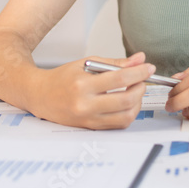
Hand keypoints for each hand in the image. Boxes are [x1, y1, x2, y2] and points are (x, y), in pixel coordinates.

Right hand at [32, 52, 154, 129]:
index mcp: (82, 84)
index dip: (139, 72)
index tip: (148, 67)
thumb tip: (139, 59)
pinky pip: (117, 124)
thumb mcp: (87, 63)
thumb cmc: (62, 78)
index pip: (120, 78)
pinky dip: (128, 113)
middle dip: (141, 87)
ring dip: (137, 103)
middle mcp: (85, 105)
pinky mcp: (90, 128)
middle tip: (142, 79)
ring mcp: (87, 119)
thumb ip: (115, 63)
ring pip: (125, 116)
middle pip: (126, 99)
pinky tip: (127, 103)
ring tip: (135, 91)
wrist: (40, 96)